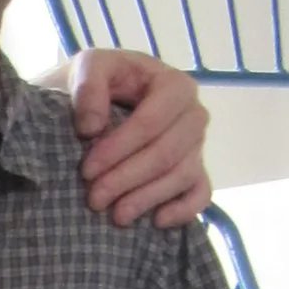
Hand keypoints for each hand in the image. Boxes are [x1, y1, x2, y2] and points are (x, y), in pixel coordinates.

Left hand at [64, 52, 212, 226]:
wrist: (96, 102)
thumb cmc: (96, 85)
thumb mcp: (87, 68)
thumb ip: (87, 86)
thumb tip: (92, 126)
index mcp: (173, 84)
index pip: (153, 121)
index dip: (120, 148)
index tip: (86, 169)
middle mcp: (193, 114)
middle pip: (168, 153)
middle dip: (129, 178)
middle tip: (94, 198)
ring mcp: (197, 145)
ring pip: (182, 176)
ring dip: (148, 198)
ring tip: (116, 215)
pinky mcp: (194, 171)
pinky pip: (201, 194)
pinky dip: (183, 210)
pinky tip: (156, 221)